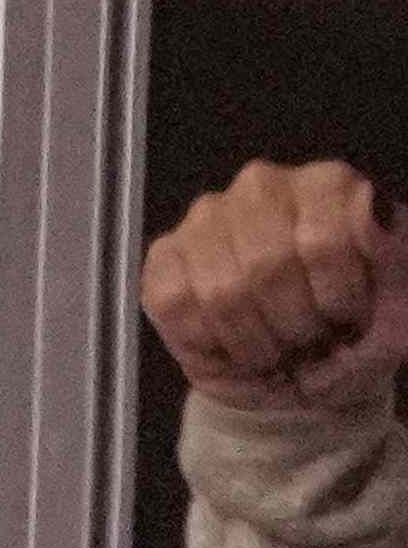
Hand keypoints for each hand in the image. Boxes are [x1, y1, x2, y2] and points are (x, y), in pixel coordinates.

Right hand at [141, 159, 407, 409]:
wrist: (299, 362)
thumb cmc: (349, 332)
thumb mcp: (394, 320)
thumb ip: (392, 292)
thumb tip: (365, 255)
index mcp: (328, 186)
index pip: (325, 242)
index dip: (336, 300)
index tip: (346, 323)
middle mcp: (261, 188)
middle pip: (267, 266)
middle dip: (291, 328)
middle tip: (305, 347)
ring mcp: (205, 219)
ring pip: (221, 291)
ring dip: (252, 343)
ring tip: (272, 355)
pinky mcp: (163, 257)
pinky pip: (177, 308)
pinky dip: (210, 344)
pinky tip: (232, 349)